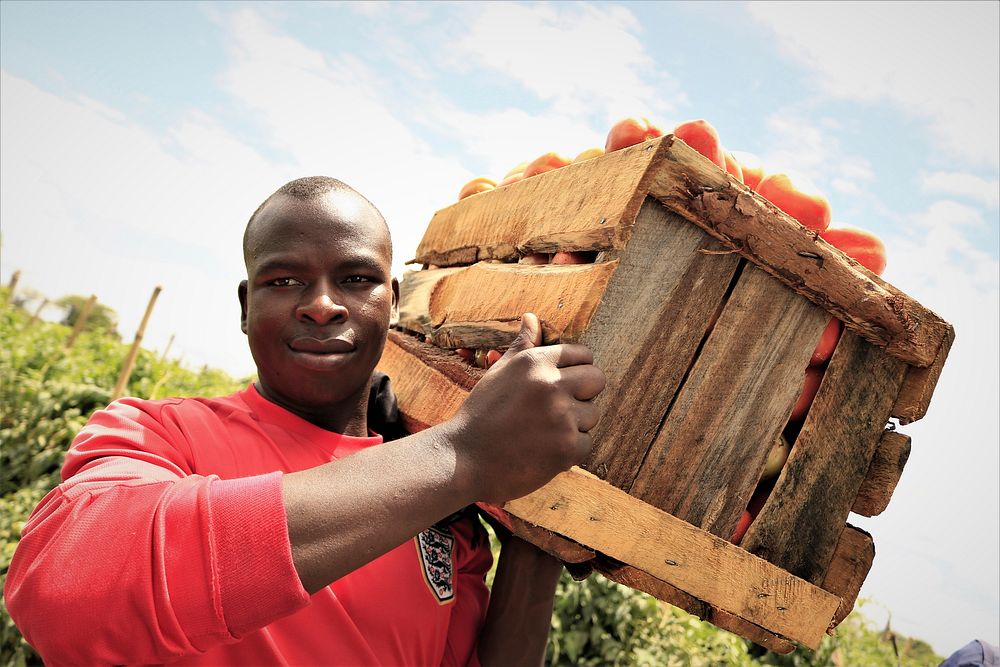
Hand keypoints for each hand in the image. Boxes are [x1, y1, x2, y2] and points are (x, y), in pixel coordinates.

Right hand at [448, 313, 605, 503]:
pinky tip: (544, 450)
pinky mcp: (567, 448)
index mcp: (535, 362)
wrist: (464, 460)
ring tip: (544, 431)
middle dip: (584, 393)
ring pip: (593, 414)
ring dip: (576, 424)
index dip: (577, 369)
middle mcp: (551, 385)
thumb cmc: (481, 414)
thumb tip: (532, 317)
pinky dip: (570, 450)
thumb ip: (522, 346)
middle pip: (597, 380)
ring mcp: (561, 417)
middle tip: (559, 407)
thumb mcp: (499, 372)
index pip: (583, 354)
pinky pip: (586, 443)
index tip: (563, 384)